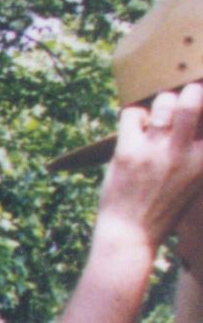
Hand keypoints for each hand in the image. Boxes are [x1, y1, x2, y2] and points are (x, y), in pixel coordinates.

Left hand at [95, 78, 202, 258]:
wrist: (131, 233)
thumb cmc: (165, 207)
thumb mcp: (195, 182)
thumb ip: (199, 155)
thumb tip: (197, 129)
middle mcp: (184, 153)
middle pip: (193, 100)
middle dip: (191, 89)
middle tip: (188, 91)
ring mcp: (155, 151)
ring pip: (163, 102)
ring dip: (162, 101)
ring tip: (161, 111)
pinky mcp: (128, 152)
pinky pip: (132, 114)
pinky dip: (135, 113)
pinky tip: (138, 124)